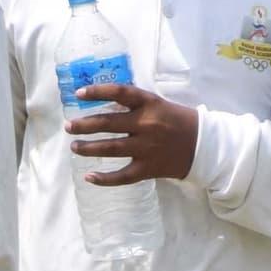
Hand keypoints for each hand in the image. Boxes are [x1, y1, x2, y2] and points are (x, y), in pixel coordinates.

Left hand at [65, 82, 199, 186]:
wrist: (202, 145)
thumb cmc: (177, 121)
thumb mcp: (158, 104)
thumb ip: (134, 105)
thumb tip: (103, 104)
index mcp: (149, 104)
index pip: (119, 92)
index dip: (97, 92)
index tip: (78, 94)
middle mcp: (146, 124)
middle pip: (108, 123)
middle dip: (84, 125)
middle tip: (69, 126)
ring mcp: (146, 148)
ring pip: (110, 148)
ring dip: (88, 148)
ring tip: (74, 147)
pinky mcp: (148, 169)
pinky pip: (122, 176)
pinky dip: (104, 179)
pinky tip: (89, 177)